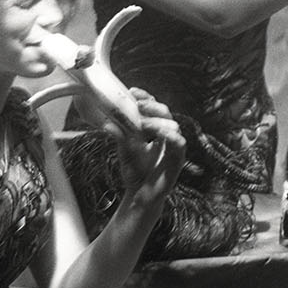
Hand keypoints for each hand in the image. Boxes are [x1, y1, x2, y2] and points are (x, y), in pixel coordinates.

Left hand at [109, 89, 185, 204]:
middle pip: (165, 113)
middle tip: (139, 105)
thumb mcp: (125, 150)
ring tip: (144, 124)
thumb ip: (120, 135)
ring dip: (158, 122)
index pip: (153, 108)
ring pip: (173, 126)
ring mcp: (173, 147)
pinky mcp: (178, 160)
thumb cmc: (134, 172)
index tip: (132, 91)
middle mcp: (166, 136)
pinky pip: (179, 145)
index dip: (145, 98)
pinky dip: (172, 138)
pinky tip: (162, 135)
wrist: (139, 195)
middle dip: (152, 106)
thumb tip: (107, 123)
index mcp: (155, 130)